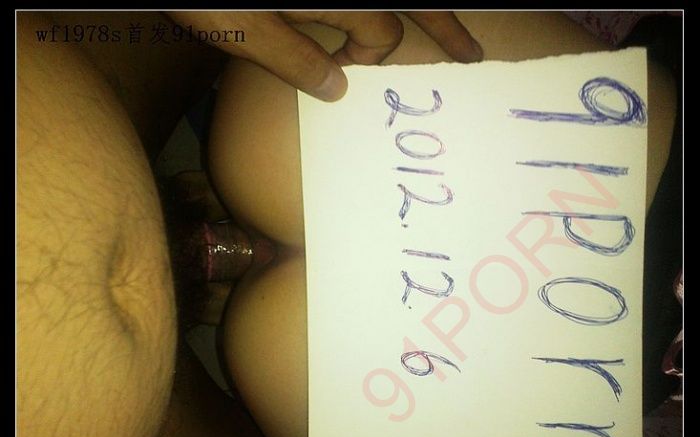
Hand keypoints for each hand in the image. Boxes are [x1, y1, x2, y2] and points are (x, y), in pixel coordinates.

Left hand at [167, 11, 481, 100]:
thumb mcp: (244, 26)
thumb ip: (292, 59)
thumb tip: (337, 90)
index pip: (381, 35)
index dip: (365, 61)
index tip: (339, 73)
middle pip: (416, 2)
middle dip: (447, 27)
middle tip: (472, 55)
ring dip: (427, 11)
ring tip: (453, 33)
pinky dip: (381, 9)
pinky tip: (384, 15)